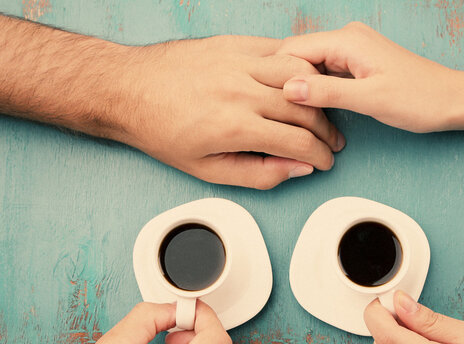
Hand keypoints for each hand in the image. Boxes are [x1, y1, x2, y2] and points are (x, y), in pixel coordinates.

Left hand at [122, 35, 343, 188]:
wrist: (128, 89)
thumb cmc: (162, 131)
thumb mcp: (208, 171)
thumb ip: (258, 174)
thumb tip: (297, 169)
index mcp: (234, 127)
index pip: (298, 142)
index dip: (319, 156)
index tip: (325, 161)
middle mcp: (240, 90)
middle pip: (305, 110)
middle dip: (326, 131)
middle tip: (330, 142)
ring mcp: (238, 62)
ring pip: (299, 76)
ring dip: (318, 97)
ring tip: (321, 113)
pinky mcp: (233, 43)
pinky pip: (279, 50)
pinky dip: (298, 67)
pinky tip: (302, 83)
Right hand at [279, 22, 463, 132]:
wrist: (451, 100)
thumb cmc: (419, 98)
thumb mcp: (370, 99)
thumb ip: (327, 93)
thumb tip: (288, 89)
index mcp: (347, 40)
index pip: (292, 49)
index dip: (275, 75)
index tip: (265, 101)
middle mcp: (346, 40)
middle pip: (297, 57)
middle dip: (284, 82)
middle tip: (275, 113)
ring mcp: (351, 52)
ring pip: (309, 67)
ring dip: (299, 89)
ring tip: (291, 114)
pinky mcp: (357, 65)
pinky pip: (324, 75)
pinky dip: (315, 91)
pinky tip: (311, 110)